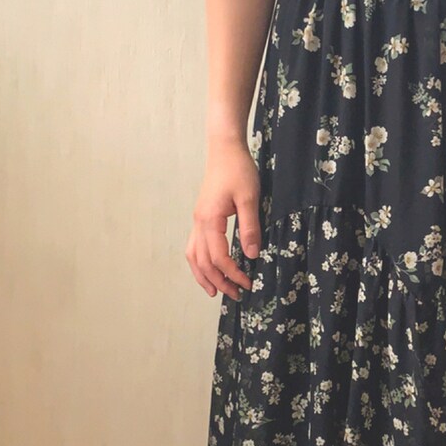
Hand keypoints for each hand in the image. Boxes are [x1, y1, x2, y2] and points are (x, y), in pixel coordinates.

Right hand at [186, 138, 261, 298]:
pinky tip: (209, 269)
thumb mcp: (249, 198)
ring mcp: (197, 220)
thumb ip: (250, 227)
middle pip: (203, 262)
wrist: (225, 151)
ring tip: (216, 291)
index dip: (232, 273)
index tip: (248, 283)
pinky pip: (194, 246)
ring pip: (193, 256)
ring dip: (204, 275)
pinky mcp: (201, 217)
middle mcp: (199, 223)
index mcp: (209, 220)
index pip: (218, 257)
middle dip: (219, 281)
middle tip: (236, 295)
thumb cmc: (238, 171)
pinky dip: (200, 262)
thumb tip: (252, 254)